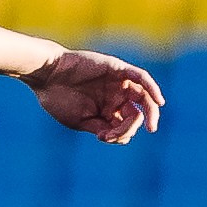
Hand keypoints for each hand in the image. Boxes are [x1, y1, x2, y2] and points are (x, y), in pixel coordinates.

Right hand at [25, 48, 162, 141]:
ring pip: (142, 96)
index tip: (104, 137)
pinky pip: (140, 77)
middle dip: (137, 125)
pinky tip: (158, 101)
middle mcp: (114, 98)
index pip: (123, 127)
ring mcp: (117, 83)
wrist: (47, 76)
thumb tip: (117, 137)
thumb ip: (101, 128)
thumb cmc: (59, 100)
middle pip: (135, 113)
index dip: (119, 134)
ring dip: (151, 110)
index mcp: (105, 112)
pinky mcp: (117, 69)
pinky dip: (151, 87)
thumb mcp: (81, 121)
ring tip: (152, 124)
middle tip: (139, 131)